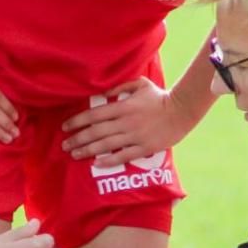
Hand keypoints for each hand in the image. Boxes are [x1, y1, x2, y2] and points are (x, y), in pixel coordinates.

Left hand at [61, 79, 191, 163]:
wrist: (182, 111)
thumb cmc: (159, 97)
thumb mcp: (140, 84)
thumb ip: (120, 86)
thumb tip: (102, 93)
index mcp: (123, 106)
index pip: (94, 114)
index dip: (78, 121)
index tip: (65, 127)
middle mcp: (126, 122)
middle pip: (96, 132)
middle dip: (78, 138)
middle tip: (65, 145)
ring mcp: (135, 136)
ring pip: (106, 145)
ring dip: (88, 150)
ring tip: (74, 154)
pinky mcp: (144, 148)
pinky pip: (123, 156)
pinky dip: (109, 160)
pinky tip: (97, 163)